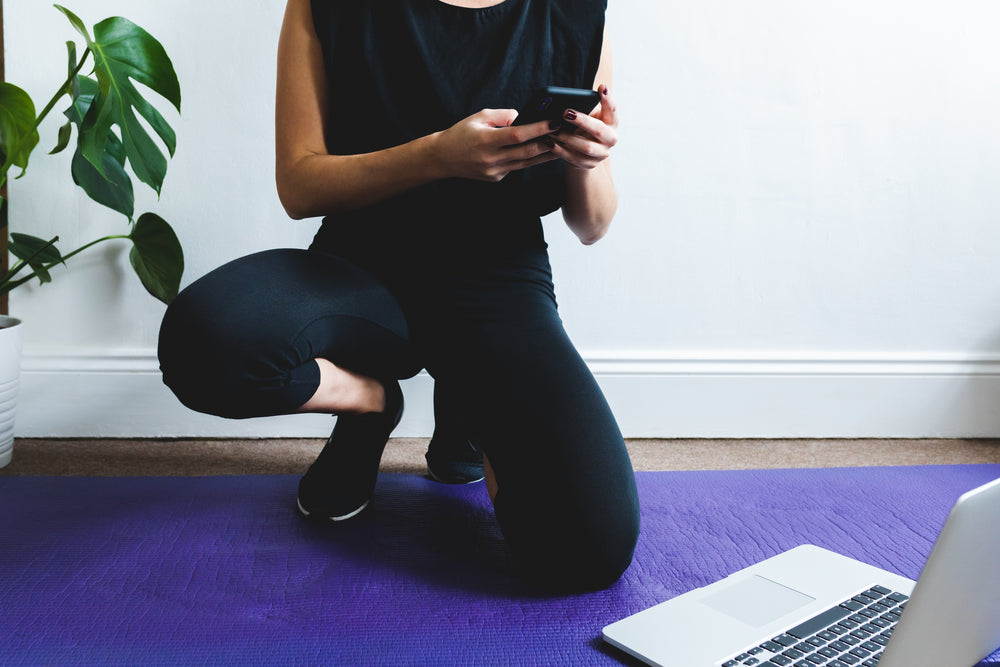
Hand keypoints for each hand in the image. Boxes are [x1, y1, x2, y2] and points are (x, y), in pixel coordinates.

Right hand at [432, 109, 558, 181]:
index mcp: (486, 141)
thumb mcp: (480, 117)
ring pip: (526, 163)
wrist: (443, 158)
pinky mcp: (496, 178)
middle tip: (565, 135)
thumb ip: (503, 116)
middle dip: (548, 143)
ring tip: (562, 145)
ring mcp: (494, 171)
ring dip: (545, 155)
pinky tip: (543, 153)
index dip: (538, 129)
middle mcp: (491, 159)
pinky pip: (517, 167)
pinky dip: (529, 159)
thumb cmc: (462, 133)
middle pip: (527, 152)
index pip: (518, 135)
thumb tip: (524, 117)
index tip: (554, 122)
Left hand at [548, 84, 618, 169]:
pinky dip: (560, 150)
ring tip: (552, 130)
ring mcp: (602, 153)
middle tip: (565, 112)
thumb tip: (563, 100)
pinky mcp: (590, 164)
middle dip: (582, 121)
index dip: (608, 99)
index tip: (601, 87)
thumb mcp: (588, 115)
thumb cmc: (585, 126)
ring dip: (567, 138)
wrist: (583, 151)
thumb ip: (584, 106)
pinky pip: (574, 158)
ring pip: (585, 147)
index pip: (613, 109)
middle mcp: (611, 138)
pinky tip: (549, 143)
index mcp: (612, 122)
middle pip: (599, 130)